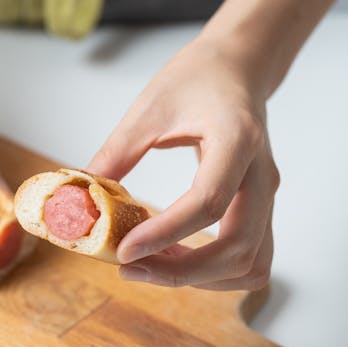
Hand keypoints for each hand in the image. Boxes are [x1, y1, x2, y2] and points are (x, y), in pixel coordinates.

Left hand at [87, 38, 279, 289]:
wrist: (239, 68)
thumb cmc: (197, 79)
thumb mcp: (148, 108)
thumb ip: (116, 154)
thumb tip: (81, 202)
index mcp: (236, 139)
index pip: (207, 200)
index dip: (165, 233)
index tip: (124, 251)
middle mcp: (261, 174)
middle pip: (238, 247)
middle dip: (183, 271)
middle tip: (131, 268)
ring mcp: (266, 195)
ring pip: (250, 264)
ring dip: (201, 278)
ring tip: (151, 266)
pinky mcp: (261, 208)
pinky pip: (250, 258)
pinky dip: (215, 273)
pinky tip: (176, 259)